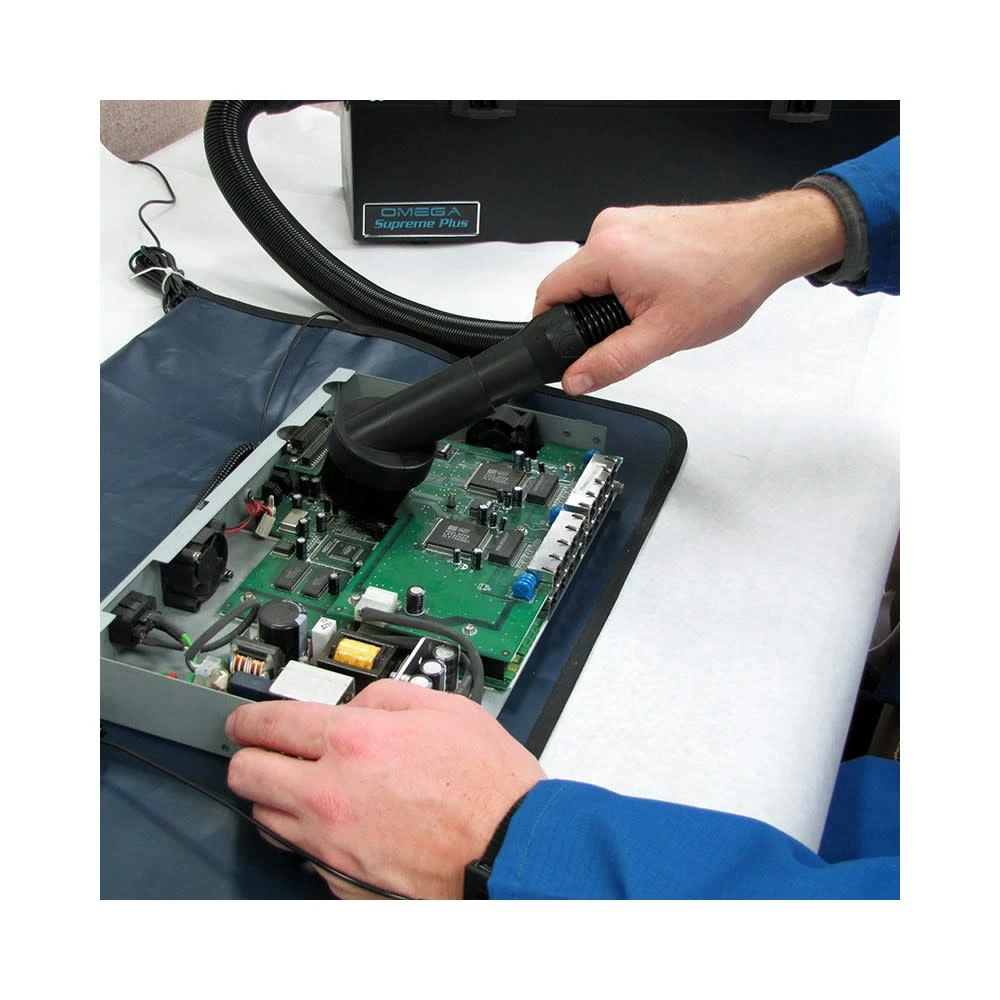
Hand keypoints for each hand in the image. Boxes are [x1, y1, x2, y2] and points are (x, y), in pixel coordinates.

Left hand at [225, 679, 545, 898]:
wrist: (510, 848)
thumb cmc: (488, 786)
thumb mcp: (444, 708)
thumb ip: (387, 695)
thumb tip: (358, 701)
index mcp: (352, 742)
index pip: (267, 723)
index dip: (247, 717)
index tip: (245, 719)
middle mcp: (330, 794)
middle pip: (246, 773)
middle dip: (248, 756)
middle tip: (263, 750)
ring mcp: (331, 843)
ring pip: (265, 818)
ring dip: (276, 798)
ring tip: (304, 787)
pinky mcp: (342, 880)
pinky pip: (302, 855)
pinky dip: (309, 837)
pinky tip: (338, 823)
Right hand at [535, 189, 845, 394]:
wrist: (767, 244)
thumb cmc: (726, 278)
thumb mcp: (663, 336)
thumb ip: (611, 362)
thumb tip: (576, 379)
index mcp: (606, 252)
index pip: (547, 293)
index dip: (550, 328)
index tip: (568, 350)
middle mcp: (611, 227)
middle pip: (573, 284)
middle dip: (592, 316)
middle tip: (632, 331)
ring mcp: (628, 220)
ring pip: (598, 273)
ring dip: (614, 299)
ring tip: (657, 308)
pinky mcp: (644, 222)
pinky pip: (619, 259)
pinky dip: (631, 281)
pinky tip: (665, 291)